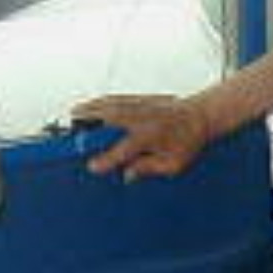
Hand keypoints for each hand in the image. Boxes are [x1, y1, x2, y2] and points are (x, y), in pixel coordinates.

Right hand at [72, 94, 210, 180]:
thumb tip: (128, 175)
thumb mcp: (174, 164)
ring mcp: (141, 105)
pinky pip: (115, 98)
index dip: (107, 160)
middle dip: (89, 123)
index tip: (92, 167)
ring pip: (110, 104)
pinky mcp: (140, 98)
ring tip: (73, 114)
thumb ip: (150, 169)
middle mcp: (144, 118)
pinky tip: (90, 105)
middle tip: (70, 130)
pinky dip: (100, 101)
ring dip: (90, 108)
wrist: (201, 115)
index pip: (124, 150)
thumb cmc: (189, 141)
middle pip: (110, 118)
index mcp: (151, 136)